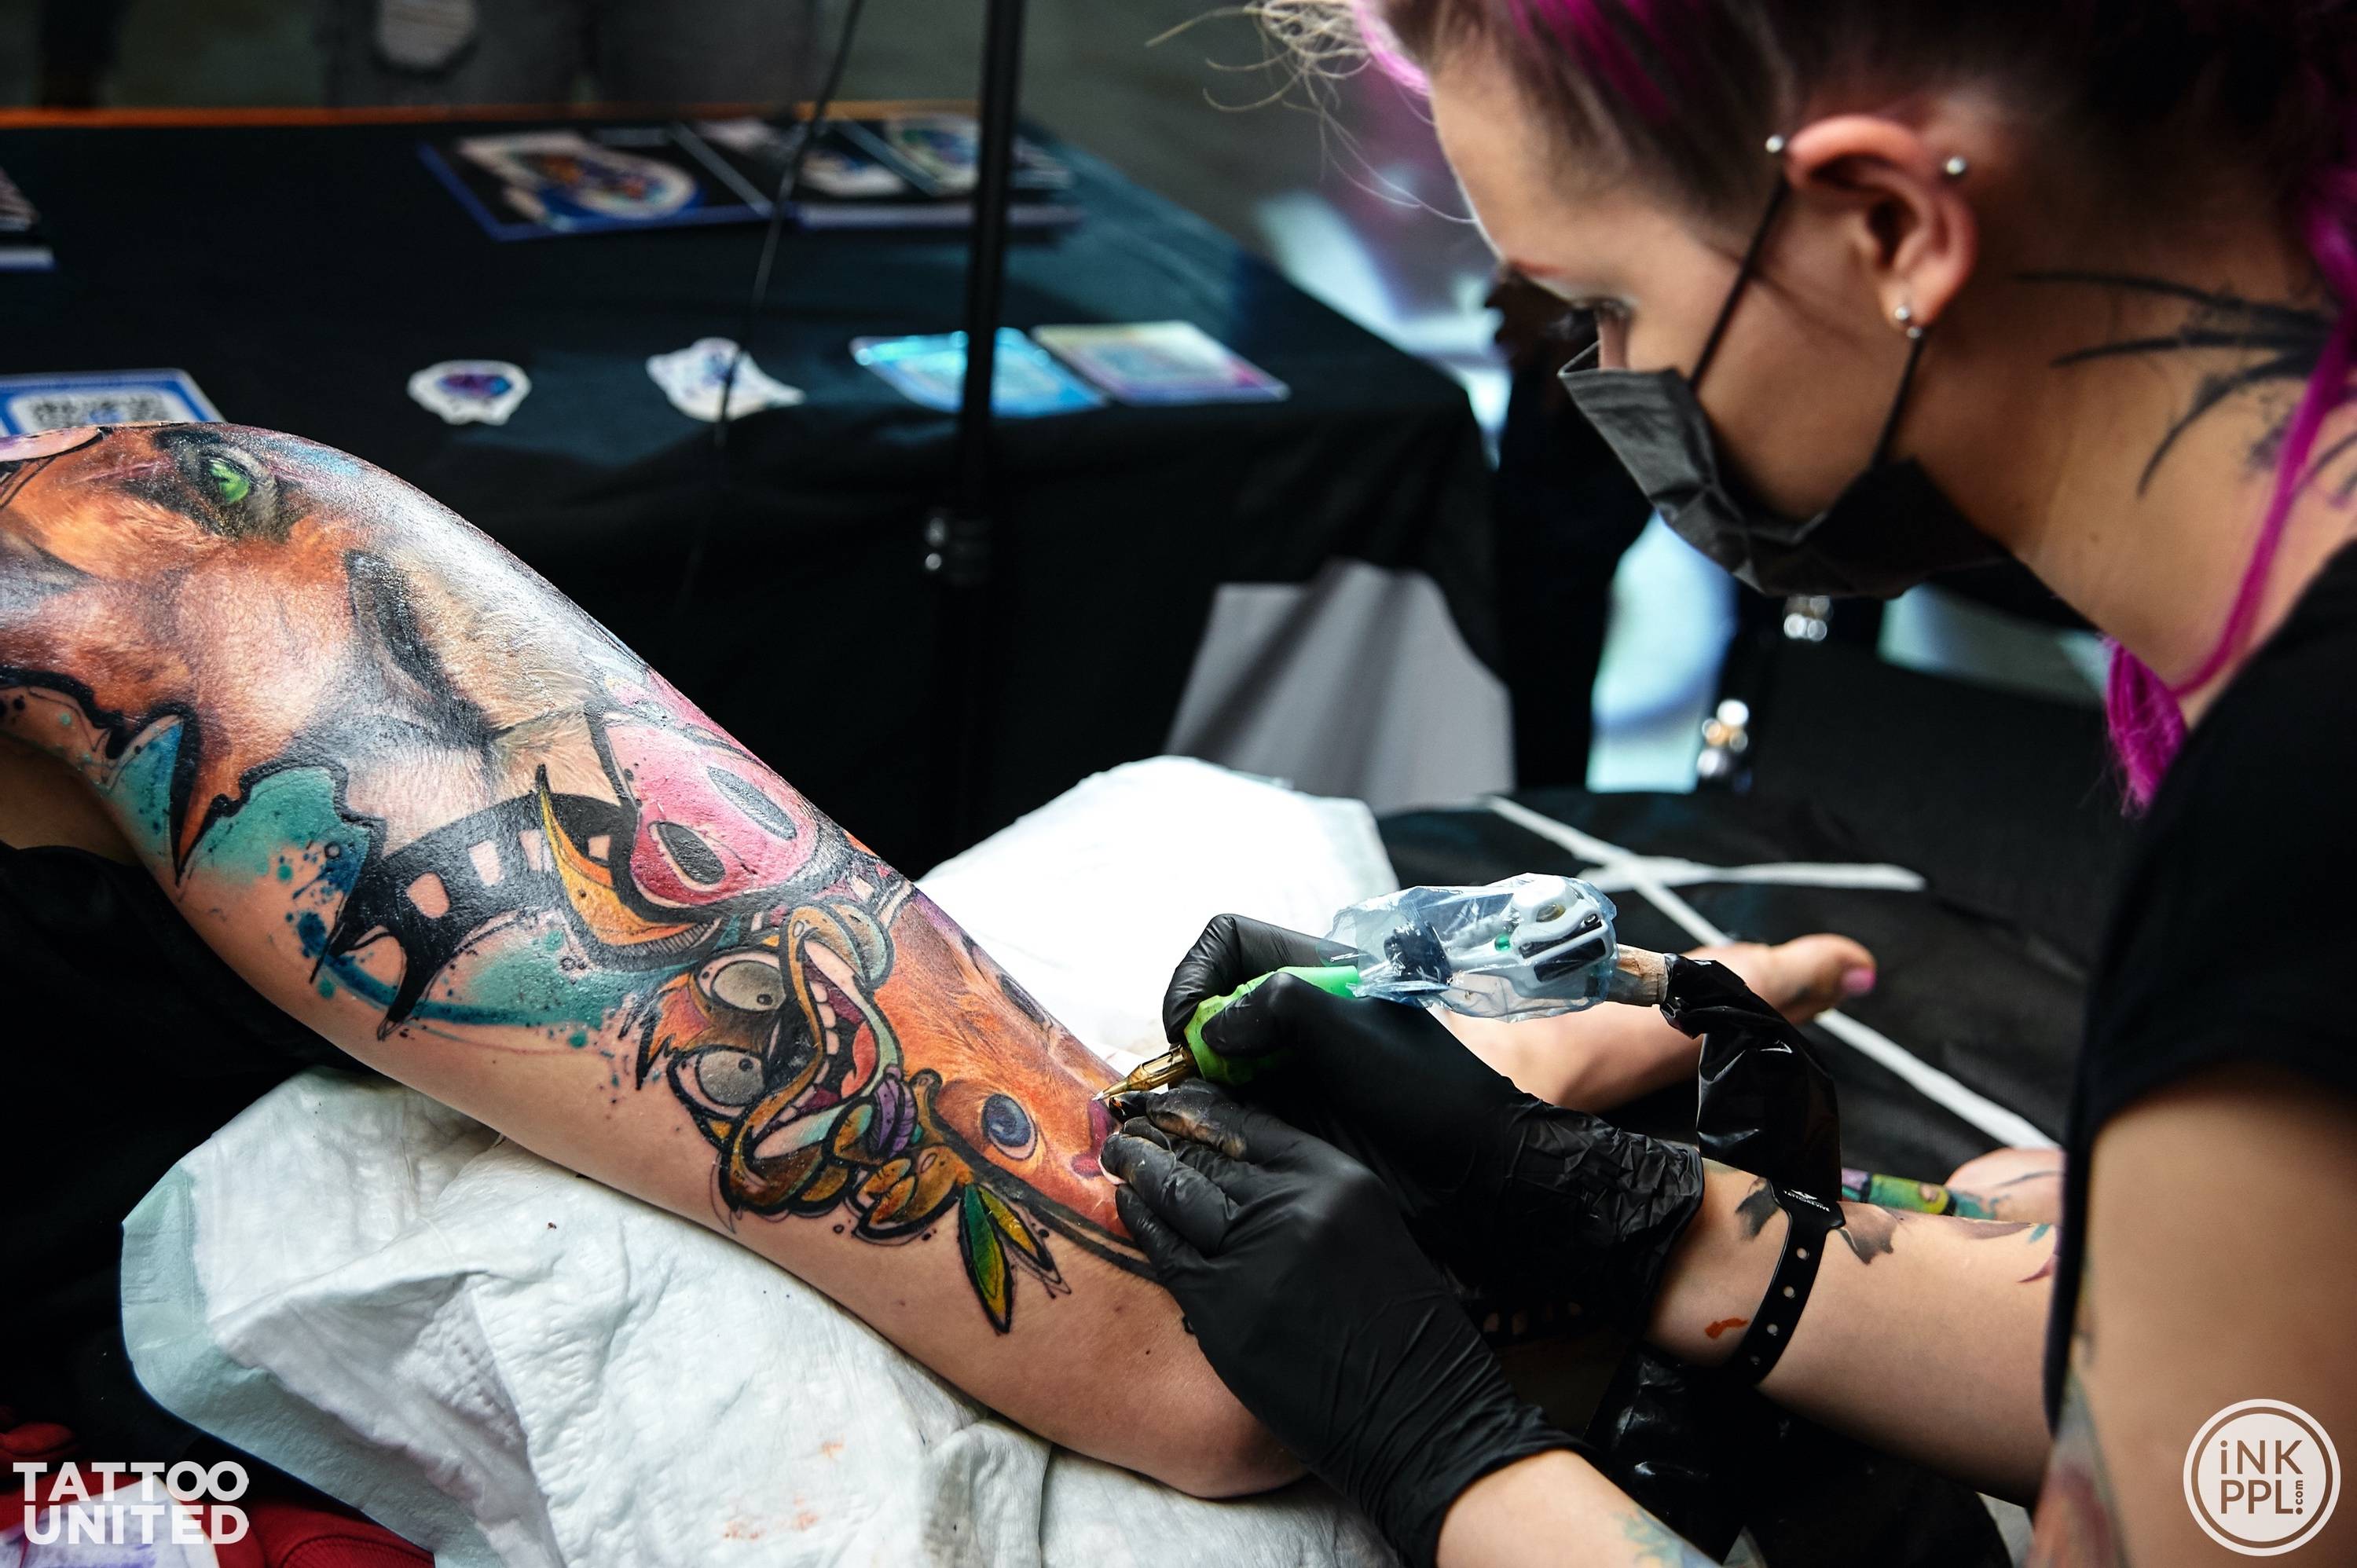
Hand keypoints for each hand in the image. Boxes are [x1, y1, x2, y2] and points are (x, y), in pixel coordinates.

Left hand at [1103, 1088, 1574, 1567]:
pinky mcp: (1224, 1310)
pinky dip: (1142, 1222)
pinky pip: (1168, 1252)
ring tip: (1119, 1153)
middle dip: (1161, 1132)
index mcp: (1338, 1179)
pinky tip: (1127, 1204)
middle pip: (1206, 1153)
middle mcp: (1294, 1207)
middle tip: (1130, 1121)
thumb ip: (1315, 1191)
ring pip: (1179, 1193)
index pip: (1250, 1124)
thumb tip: (1245, 1165)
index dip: (1201, 1108)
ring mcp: (1254, 1258)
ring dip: (1141, 1168)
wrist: (1419, 1413)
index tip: (1171, 1098)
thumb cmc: (1407, 1328)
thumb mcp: (1374, 1228)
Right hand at [1150, 915, 1704, 1330]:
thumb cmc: (1430, 1097)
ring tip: (1194, 1120)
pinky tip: (1215, 1145)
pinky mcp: (1290, 1124)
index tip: (1193, 1028)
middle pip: (1211, 1006)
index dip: (1198, 976)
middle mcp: (1297, 1021)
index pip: (1229, 943)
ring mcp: (1292, 1074)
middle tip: (1182, 1085)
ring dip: (1192, 1088)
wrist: (1479, 1181)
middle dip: (1186, 1039)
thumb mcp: (1354, 1034)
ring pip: (1212, 1065)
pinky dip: (1209, 1124)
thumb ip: (1276, 1007)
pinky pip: (1230, 1113)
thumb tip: (1214, 1031)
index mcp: (1319, 978)